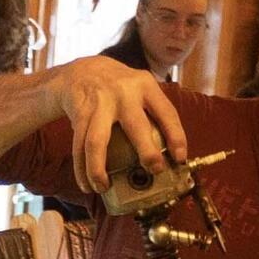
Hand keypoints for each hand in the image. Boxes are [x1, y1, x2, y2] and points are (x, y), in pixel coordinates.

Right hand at [54, 56, 189, 196]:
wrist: (81, 71)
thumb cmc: (119, 88)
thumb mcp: (140, 87)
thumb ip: (153, 112)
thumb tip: (169, 156)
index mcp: (145, 86)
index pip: (167, 112)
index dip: (176, 137)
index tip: (179, 159)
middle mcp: (123, 92)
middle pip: (136, 127)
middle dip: (147, 153)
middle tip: (154, 171)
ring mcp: (99, 103)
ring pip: (96, 142)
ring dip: (98, 169)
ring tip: (103, 188)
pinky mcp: (80, 112)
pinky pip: (79, 145)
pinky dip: (81, 169)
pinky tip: (87, 184)